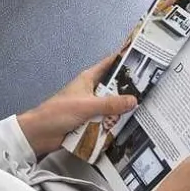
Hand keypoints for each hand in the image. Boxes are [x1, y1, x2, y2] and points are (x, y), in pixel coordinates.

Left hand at [15, 29, 140, 156]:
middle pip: (114, 87)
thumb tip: (133, 100)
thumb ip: (110, 104)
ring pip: (112, 106)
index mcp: (88, 79)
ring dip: (122, 110)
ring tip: (144, 110)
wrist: (40, 134)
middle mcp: (91, 91)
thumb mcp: (87, 106)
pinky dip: (114, 124)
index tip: (141, 56)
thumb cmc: (58, 113)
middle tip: (150, 90)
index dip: (123, 58)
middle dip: (129, 89)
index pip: (109, 64)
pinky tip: (128, 126)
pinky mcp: (89, 122)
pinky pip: (106, 121)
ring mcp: (90, 107)